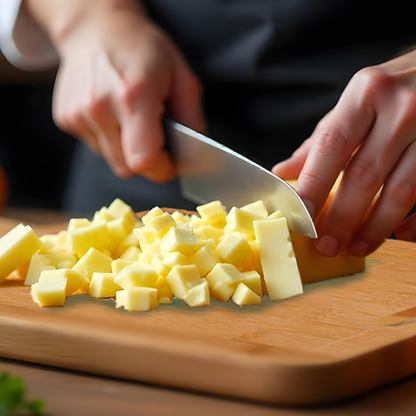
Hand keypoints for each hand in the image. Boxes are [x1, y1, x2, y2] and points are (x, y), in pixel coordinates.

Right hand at [26, 0, 205, 181]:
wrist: (96, 30)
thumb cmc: (141, 48)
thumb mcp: (180, 74)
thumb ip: (192, 116)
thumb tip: (195, 151)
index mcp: (133, 96)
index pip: (144, 160)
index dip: (161, 168)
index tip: (170, 162)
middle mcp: (100, 107)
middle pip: (126, 167)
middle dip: (146, 162)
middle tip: (155, 140)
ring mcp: (78, 114)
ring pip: (111, 159)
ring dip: (126, 150)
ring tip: (132, 121)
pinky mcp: (65, 118)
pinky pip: (96, 147)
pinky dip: (109, 140)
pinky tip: (114, 116)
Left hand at [272, 50, 415, 256]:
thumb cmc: (395, 88)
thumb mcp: (357, 102)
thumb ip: (323, 138)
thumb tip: (284, 172)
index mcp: (367, 93)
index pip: (331, 146)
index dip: (313, 186)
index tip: (300, 218)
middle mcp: (401, 108)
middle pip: (364, 175)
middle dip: (342, 217)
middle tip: (326, 245)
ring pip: (401, 190)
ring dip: (375, 226)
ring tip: (356, 247)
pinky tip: (399, 235)